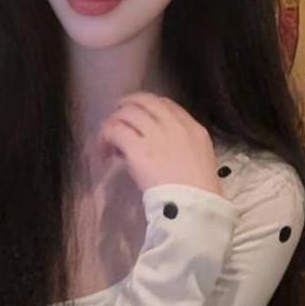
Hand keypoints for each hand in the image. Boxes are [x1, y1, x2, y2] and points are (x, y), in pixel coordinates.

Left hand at [97, 92, 223, 196]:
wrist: (193, 204)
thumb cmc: (199, 190)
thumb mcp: (200, 157)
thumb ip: (182, 144)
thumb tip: (156, 143)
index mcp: (192, 127)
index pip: (166, 104)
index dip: (148, 106)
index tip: (138, 116)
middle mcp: (173, 125)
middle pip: (144, 101)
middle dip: (127, 106)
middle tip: (116, 117)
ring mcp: (154, 135)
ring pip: (126, 113)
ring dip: (113, 122)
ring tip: (107, 139)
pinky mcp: (137, 148)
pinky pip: (115, 130)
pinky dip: (105, 136)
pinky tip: (104, 150)